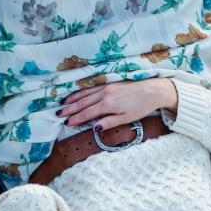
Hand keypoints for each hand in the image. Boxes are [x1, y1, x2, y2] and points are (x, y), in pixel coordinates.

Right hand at [58, 78, 176, 131]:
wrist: (152, 90)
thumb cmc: (140, 107)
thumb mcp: (126, 118)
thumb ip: (109, 122)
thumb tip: (94, 128)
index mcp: (107, 104)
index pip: (87, 113)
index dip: (75, 118)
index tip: (66, 123)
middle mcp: (104, 94)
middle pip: (83, 103)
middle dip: (70, 109)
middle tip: (58, 114)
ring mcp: (105, 86)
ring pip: (85, 94)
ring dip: (73, 99)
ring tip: (63, 104)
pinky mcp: (109, 83)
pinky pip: (91, 88)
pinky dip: (81, 92)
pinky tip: (76, 94)